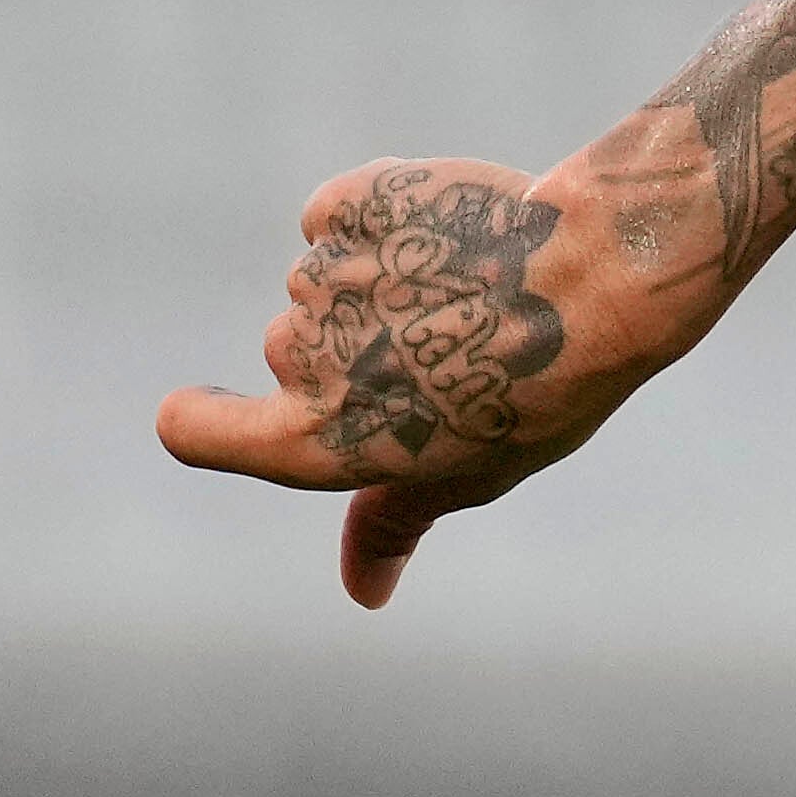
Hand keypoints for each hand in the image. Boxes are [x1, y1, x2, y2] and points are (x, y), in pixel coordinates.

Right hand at [155, 156, 671, 606]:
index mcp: (316, 440)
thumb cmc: (545, 391)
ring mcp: (323, 276)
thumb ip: (392, 522)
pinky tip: (446, 234)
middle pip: (293, 349)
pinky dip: (381, 217)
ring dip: (379, 280)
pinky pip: (344, 213)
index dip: (198, 416)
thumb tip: (364, 594)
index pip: (195, 432)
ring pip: (326, 278)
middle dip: (357, 343)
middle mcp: (301, 359)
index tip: (206, 405)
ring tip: (468, 287)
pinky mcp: (356, 202)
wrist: (600, 279)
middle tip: (449, 341)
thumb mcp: (471, 474)